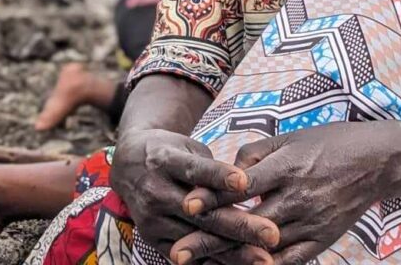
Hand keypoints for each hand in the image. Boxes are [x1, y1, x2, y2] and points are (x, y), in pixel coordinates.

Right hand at [111, 128, 276, 258]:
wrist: (128, 165)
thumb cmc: (170, 153)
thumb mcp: (188, 148)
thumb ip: (211, 169)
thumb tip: (245, 188)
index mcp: (164, 160)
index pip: (194, 170)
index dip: (219, 176)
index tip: (246, 182)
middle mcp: (155, 191)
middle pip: (202, 212)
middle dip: (239, 225)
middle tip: (272, 233)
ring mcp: (152, 220)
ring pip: (198, 239)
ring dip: (233, 251)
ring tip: (264, 258)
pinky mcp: (153, 240)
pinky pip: (188, 256)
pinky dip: (215, 262)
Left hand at [172, 127, 398, 264]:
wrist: (377, 162)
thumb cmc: (329, 143)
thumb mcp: (289, 137)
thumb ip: (254, 155)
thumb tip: (225, 174)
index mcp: (287, 167)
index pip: (241, 186)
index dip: (213, 196)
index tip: (187, 205)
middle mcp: (298, 198)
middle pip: (246, 224)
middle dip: (210, 239)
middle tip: (179, 253)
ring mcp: (311, 223)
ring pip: (264, 248)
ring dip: (230, 259)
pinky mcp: (323, 240)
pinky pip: (290, 261)